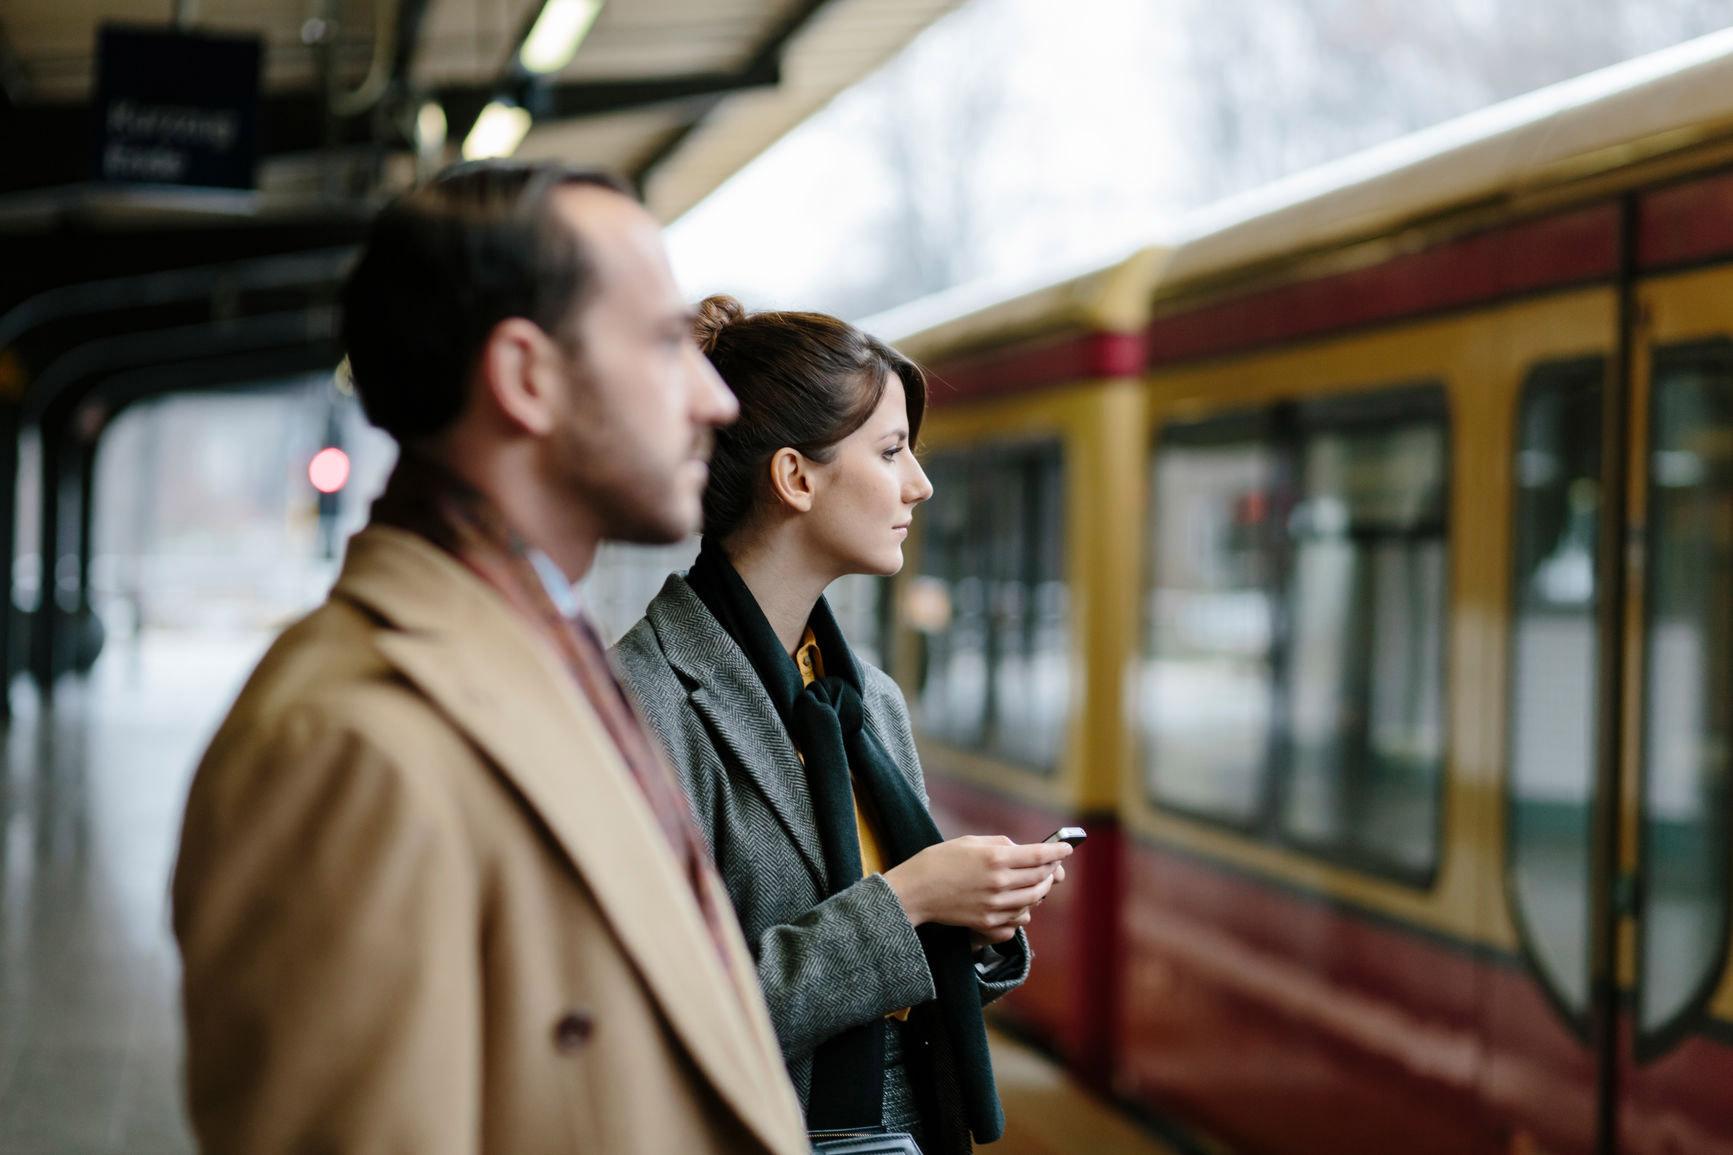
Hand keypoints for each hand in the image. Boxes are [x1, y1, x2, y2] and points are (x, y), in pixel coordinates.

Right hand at [883, 835, 1069, 937]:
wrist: (915, 892)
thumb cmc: (939, 860)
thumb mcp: (970, 841)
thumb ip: (1000, 844)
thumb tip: (1021, 849)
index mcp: (995, 858)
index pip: (1038, 855)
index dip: (1057, 851)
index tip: (1067, 847)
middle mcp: (999, 883)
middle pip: (1040, 878)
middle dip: (1052, 869)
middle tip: (1054, 864)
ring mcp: (994, 906)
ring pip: (1033, 899)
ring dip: (1041, 889)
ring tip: (1040, 881)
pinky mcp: (988, 922)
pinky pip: (1019, 918)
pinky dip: (1026, 908)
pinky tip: (1023, 900)